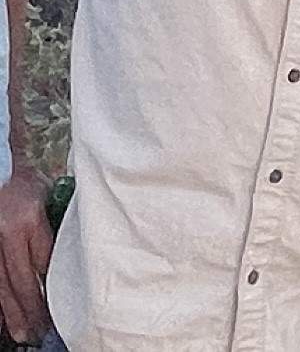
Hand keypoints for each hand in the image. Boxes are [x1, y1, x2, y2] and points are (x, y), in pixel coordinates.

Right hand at [0, 167, 52, 345]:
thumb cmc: (27, 184)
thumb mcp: (48, 197)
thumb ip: (57, 225)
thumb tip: (73, 254)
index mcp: (29, 219)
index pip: (44, 259)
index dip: (52, 285)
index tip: (64, 305)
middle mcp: (8, 235)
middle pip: (20, 280)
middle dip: (31, 309)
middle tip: (40, 332)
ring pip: (2, 287)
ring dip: (12, 314)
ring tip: (22, 334)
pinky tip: (2, 320)